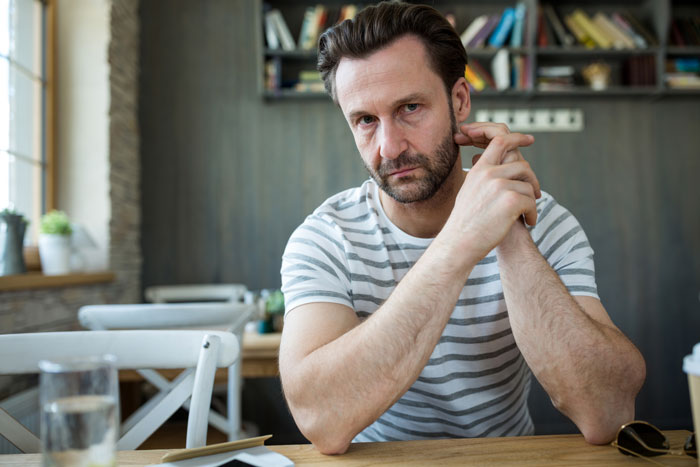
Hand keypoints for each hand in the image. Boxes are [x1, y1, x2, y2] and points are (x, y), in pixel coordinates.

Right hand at [455, 121, 541, 244]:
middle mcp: (489, 173)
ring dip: (531, 200)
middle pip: (522, 164)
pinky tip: (527, 222)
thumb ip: (482, 175)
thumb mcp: (469, 191)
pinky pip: (532, 201)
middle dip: (532, 179)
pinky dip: (532, 213)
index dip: (516, 137)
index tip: (528, 138)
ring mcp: (500, 186)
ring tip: (526, 214)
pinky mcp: (511, 200)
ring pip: (528, 185)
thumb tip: (490, 163)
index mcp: (479, 169)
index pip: (500, 140)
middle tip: (537, 192)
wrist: (461, 243)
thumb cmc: (466, 222)